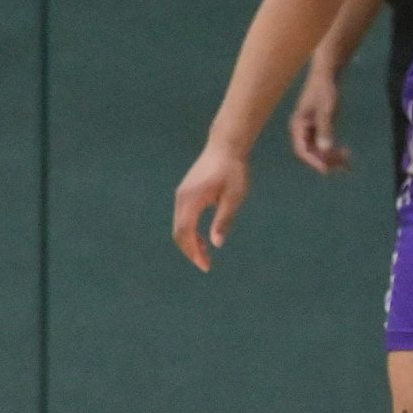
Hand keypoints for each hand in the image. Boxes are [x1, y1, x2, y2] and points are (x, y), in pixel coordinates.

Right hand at [172, 144, 250, 271]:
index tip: (206, 266)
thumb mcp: (234, 197)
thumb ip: (223, 220)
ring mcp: (182, 195)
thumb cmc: (233, 171)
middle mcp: (181, 198)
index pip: (186, 232)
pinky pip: (183, 217)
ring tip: (206, 255)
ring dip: (190, 242)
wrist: (226, 146)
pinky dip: (190, 231)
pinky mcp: (186, 193)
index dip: (193, 252)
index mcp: (191, 200)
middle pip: (179, 232)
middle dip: (190, 251)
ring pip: (179, 225)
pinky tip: (203, 239)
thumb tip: (216, 244)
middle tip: (206, 265)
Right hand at [288, 70, 351, 174]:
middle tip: (344, 165)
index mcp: (298, 126)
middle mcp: (301, 130)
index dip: (314, 161)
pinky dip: (334, 150)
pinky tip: (346, 154)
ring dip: (331, 157)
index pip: (302, 150)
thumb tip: (325, 149)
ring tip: (348, 163)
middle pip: (311, 153)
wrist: (328, 75)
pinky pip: (324, 144)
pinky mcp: (318, 128)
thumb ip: (326, 128)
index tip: (328, 169)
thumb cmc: (325, 89)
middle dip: (326, 160)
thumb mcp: (327, 109)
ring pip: (318, 150)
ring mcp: (309, 129)